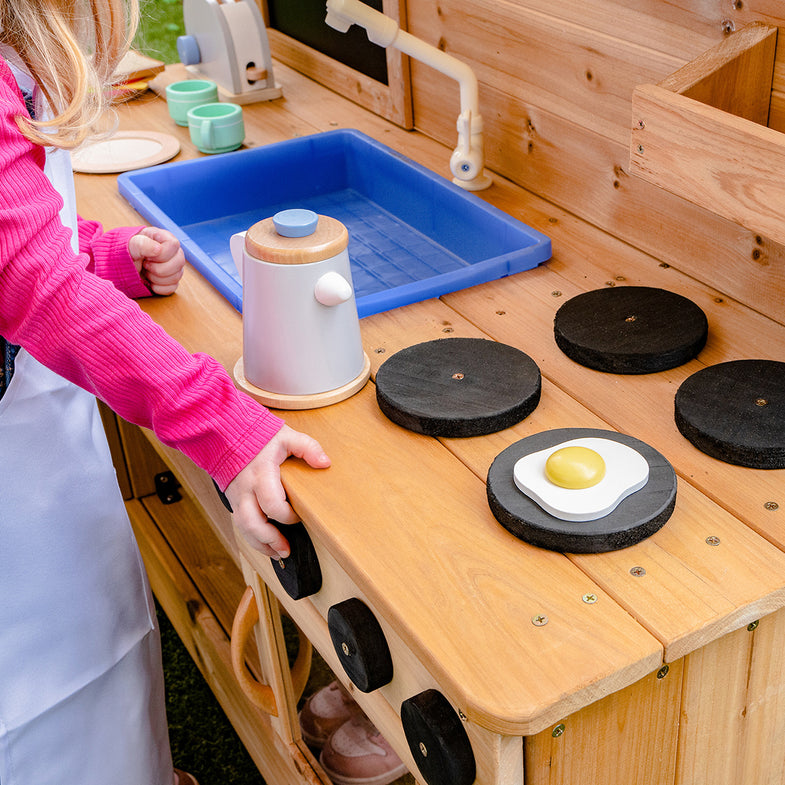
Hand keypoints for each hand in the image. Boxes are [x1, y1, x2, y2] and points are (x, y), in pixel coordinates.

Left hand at [129, 227, 185, 294]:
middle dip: (159, 268)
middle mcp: (173, 252)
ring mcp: (174, 268)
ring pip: (176, 277)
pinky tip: (150, 282)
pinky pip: (172, 288)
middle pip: (179, 262)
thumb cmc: (126, 251)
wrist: (121, 265)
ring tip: (146, 271)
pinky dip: (158, 288)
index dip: (161, 254)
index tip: (147, 256)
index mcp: (165, 238)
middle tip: (145, 265)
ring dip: (157, 278)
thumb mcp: (131, 244)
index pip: (174, 245)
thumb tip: (158, 250)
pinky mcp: (171, 281)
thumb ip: (143, 244)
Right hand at [225, 425, 330, 558]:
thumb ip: (308, 447)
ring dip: (260, 544)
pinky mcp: (233, 500)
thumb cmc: (259, 437)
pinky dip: (253, 538)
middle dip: (269, 540)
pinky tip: (267, 545)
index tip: (299, 516)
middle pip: (252, 523)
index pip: (272, 503)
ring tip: (278, 553)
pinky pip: (240, 524)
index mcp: (261, 474)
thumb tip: (325, 462)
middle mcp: (245, 488)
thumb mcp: (287, 437)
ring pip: (243, 528)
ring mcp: (236, 496)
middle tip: (286, 550)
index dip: (287, 515)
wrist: (228, 434)